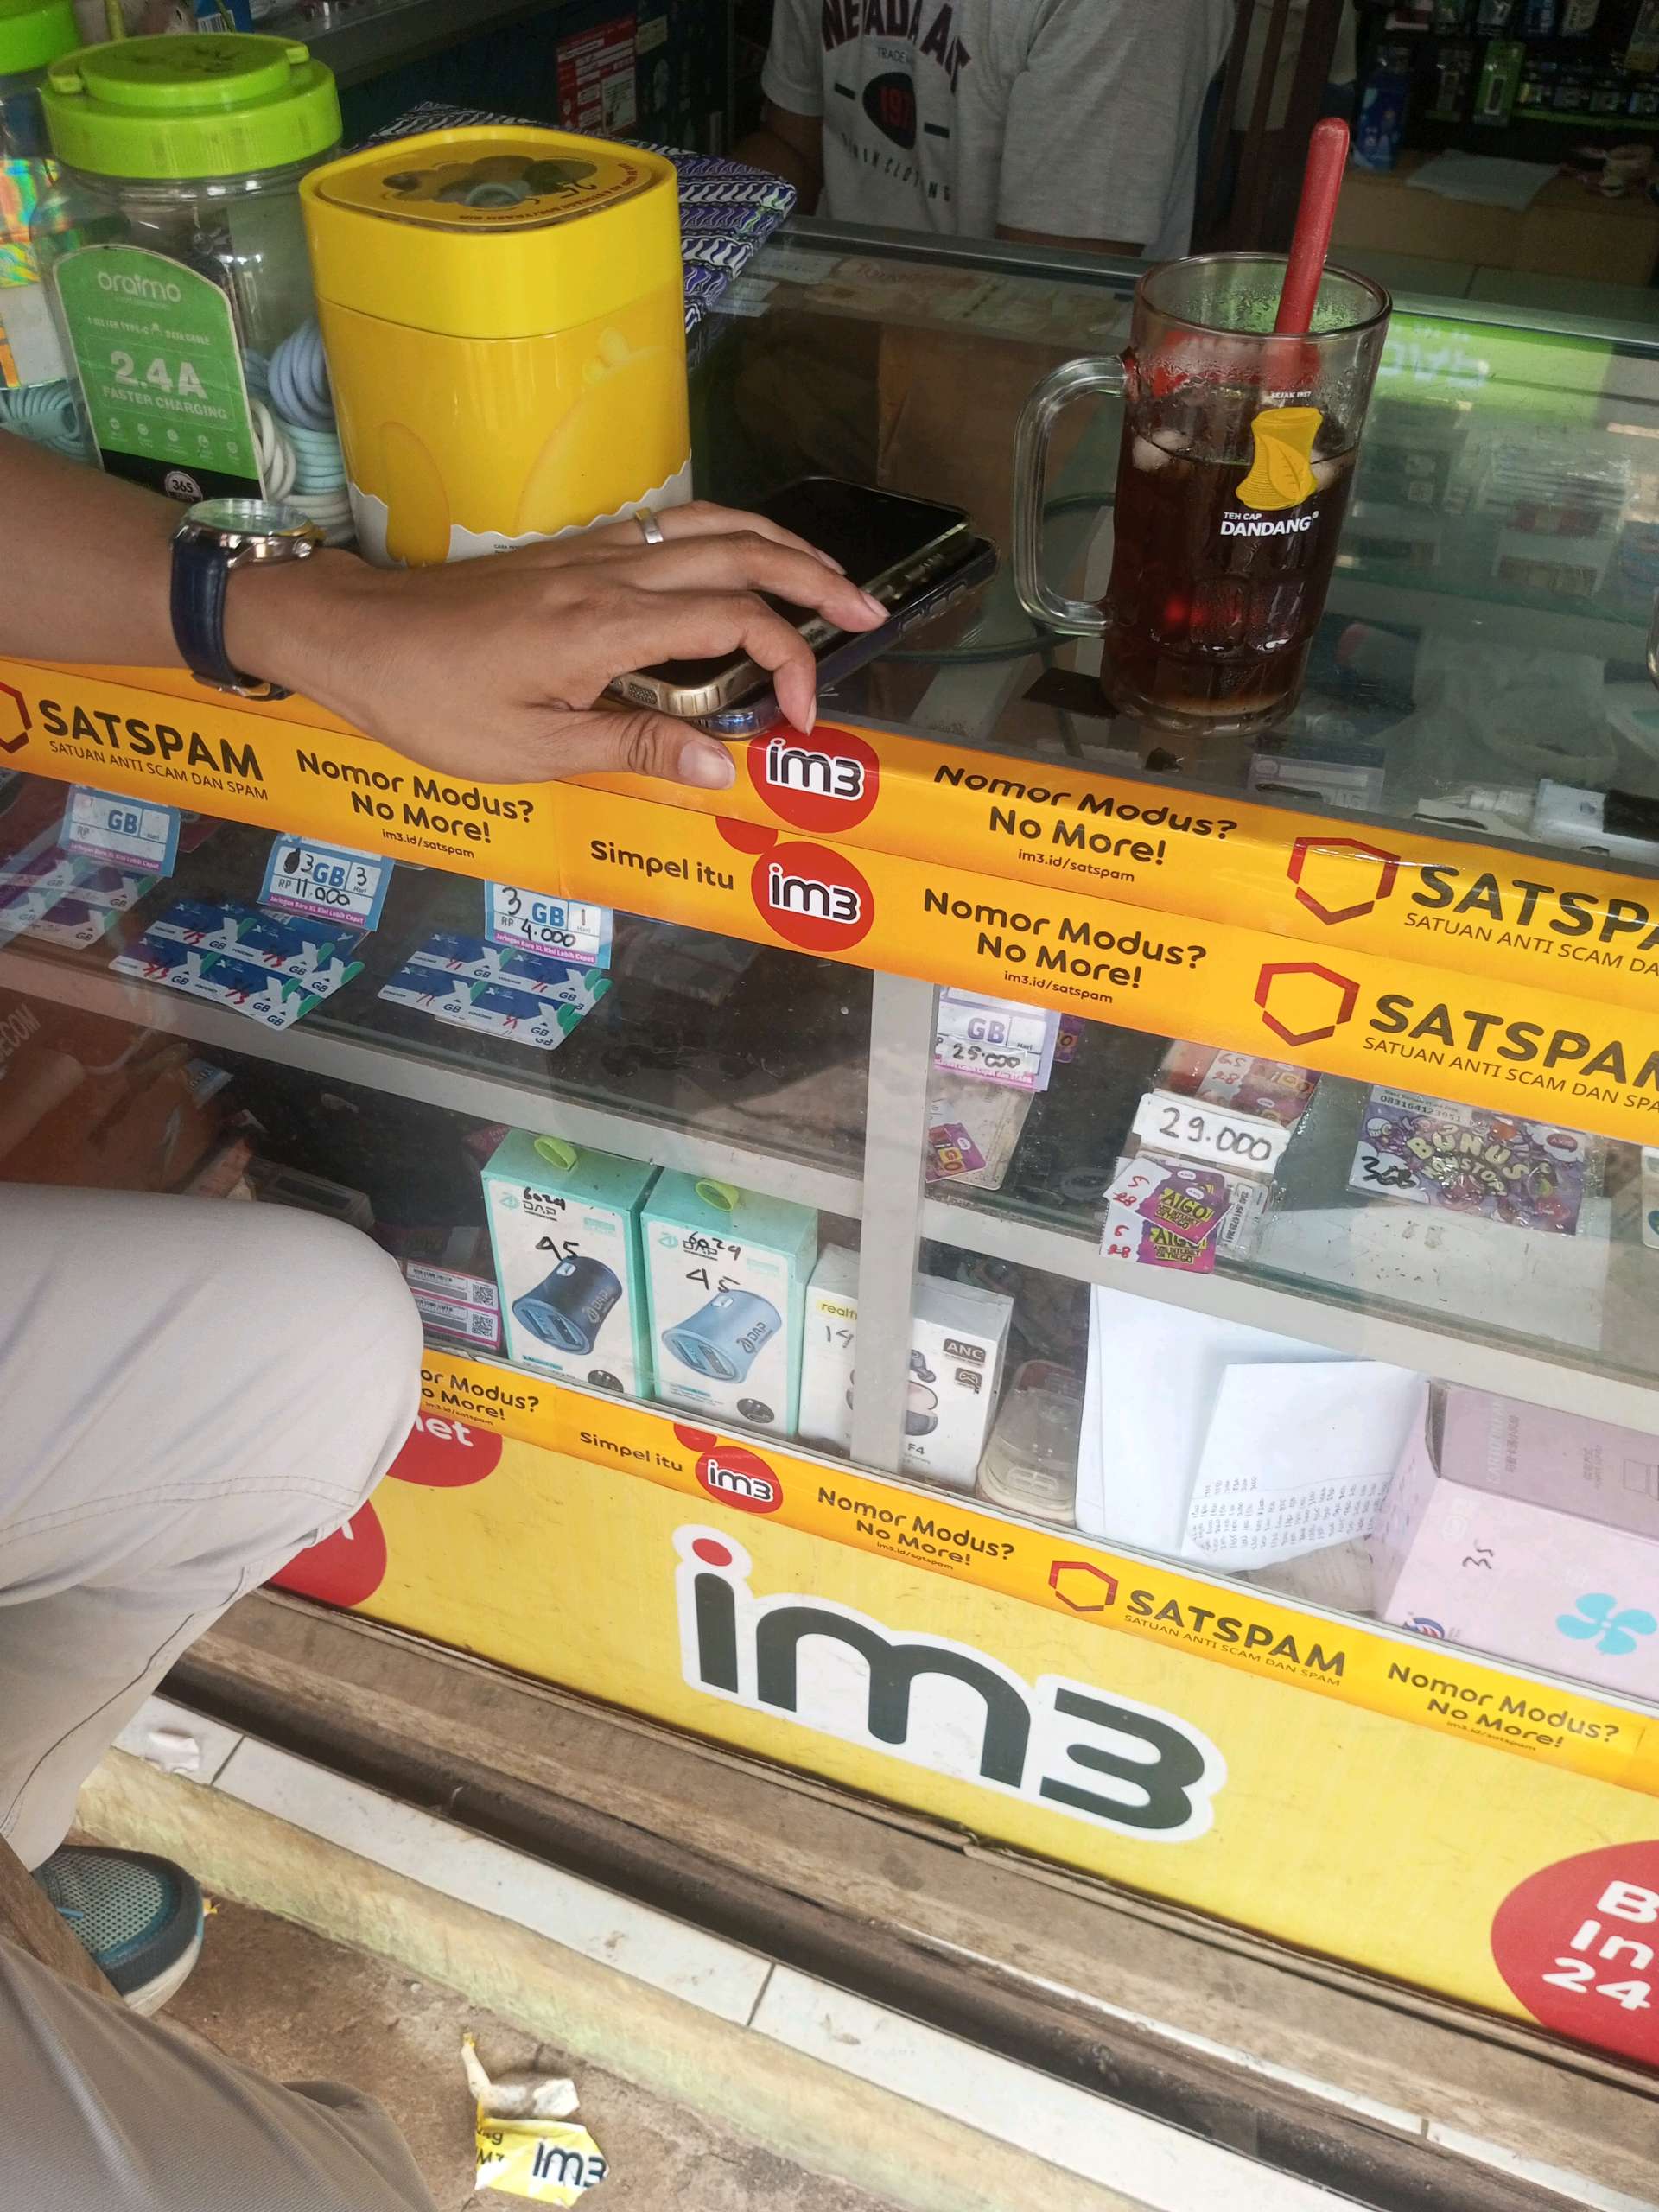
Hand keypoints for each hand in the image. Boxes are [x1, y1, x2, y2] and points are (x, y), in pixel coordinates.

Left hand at [231, 501, 886, 789]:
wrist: (353, 635)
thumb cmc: (431, 702)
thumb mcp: (530, 750)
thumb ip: (633, 747)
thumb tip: (721, 769)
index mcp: (605, 627)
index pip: (733, 622)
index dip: (787, 663)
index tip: (795, 721)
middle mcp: (610, 574)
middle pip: (739, 550)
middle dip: (817, 579)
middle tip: (871, 613)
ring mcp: (592, 555)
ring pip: (709, 524)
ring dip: (779, 544)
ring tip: (830, 574)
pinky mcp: (572, 554)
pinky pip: (671, 527)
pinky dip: (728, 534)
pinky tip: (744, 559)